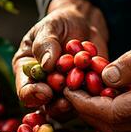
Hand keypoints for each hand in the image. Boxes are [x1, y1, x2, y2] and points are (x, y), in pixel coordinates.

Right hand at [12, 0, 107, 114]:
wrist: (83, 23)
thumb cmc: (60, 23)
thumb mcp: (50, 27)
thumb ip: (45, 43)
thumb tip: (47, 64)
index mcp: (28, 72)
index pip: (25, 90)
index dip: (33, 95)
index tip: (45, 91)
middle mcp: (44, 86)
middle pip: (46, 105)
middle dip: (56, 104)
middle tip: (67, 100)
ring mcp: (65, 92)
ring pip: (68, 108)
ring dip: (77, 103)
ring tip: (87, 92)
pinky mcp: (84, 92)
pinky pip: (89, 100)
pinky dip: (97, 96)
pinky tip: (105, 90)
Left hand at [64, 28, 130, 131]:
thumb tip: (104, 78)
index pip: (113, 113)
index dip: (86, 104)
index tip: (68, 90)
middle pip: (114, 127)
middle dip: (87, 112)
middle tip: (71, 93)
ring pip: (121, 131)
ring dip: (98, 116)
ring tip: (83, 96)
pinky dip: (113, 118)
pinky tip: (105, 101)